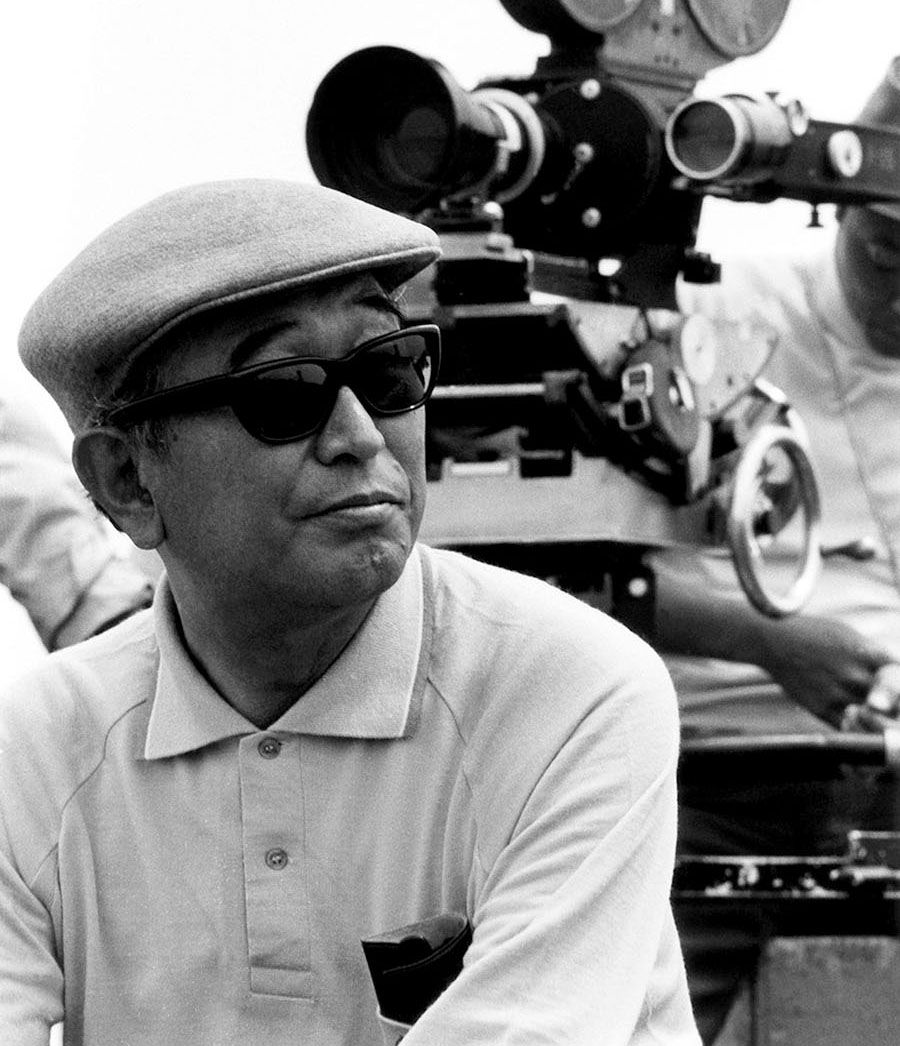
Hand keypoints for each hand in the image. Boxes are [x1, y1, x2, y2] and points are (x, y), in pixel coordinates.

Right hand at [755, 614, 893, 727]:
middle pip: (892, 703)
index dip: (899, 687)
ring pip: (872, 719)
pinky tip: (852, 719)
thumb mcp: (848, 634)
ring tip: (868, 713)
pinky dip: (854, 726)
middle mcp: (855, 675)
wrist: (773, 641)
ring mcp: (838, 693)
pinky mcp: (820, 708)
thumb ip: (872, 654)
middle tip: (884, 706)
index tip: (896, 692)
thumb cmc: (811, 633)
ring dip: (874, 719)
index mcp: (867, 653)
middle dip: (892, 706)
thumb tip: (892, 670)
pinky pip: (848, 727)